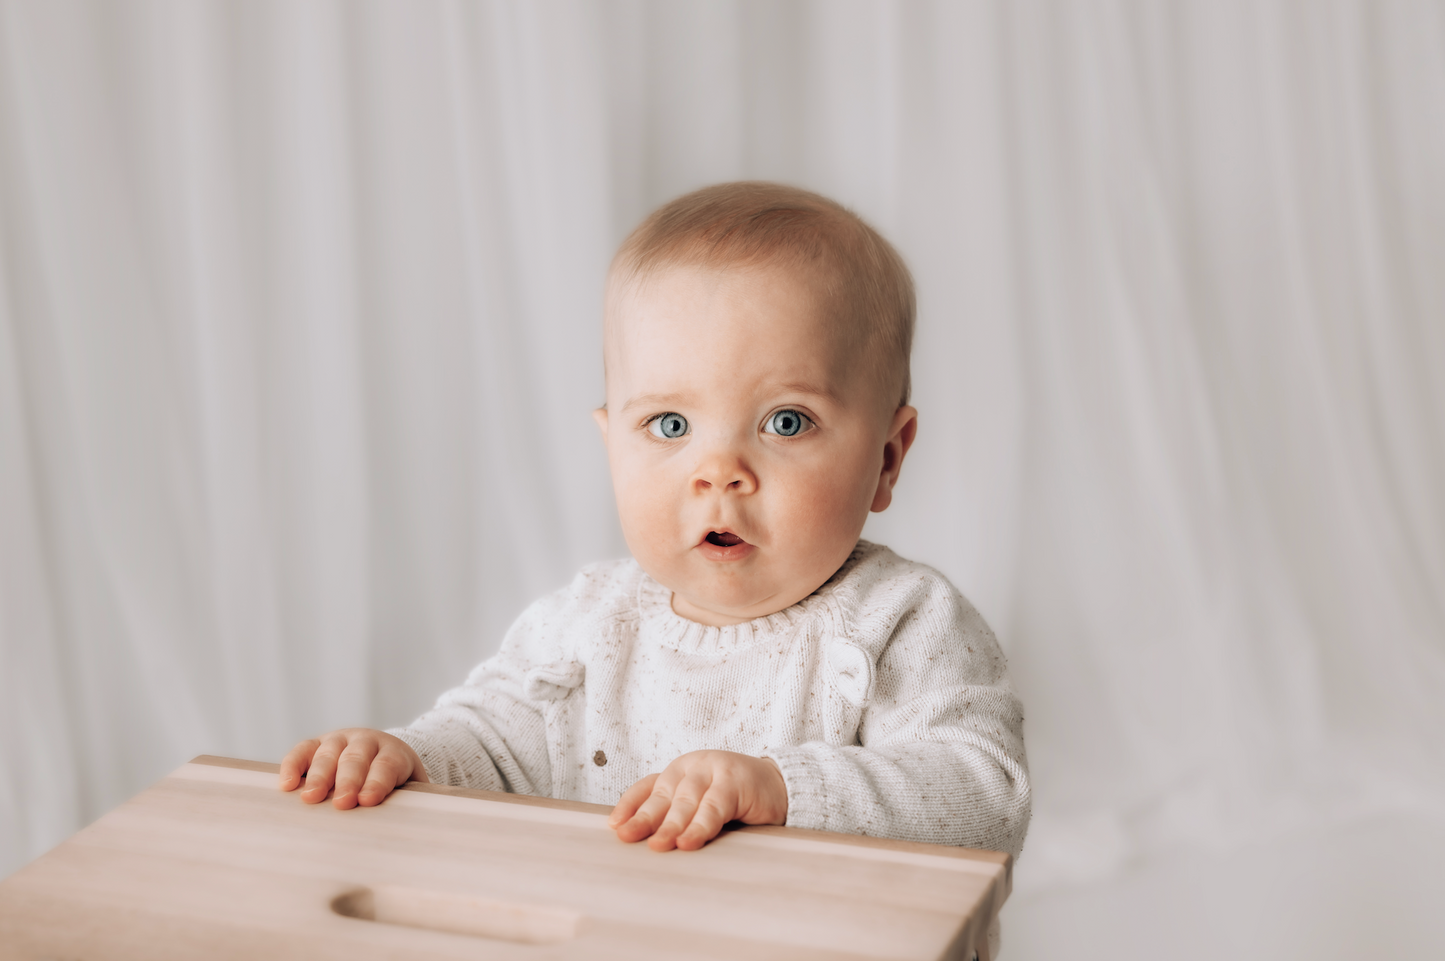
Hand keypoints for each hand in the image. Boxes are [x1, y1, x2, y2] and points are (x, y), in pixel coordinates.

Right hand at [279, 728, 428, 808]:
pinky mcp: (316, 744)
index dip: (378, 781)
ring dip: (319, 775)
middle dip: (348, 780)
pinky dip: (293, 765)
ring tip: (310, 798)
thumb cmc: (396, 783)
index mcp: (393, 752)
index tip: (368, 800)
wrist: (383, 754)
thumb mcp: (409, 790)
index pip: (387, 764)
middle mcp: (366, 741)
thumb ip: (408, 804)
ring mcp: (340, 740)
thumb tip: (405, 832)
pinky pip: (302, 751)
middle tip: (342, 803)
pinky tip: (286, 784)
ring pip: (328, 753)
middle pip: (356, 758)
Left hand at [608, 750, 787, 850]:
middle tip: (628, 837)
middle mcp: (692, 767)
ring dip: (671, 826)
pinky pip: (713, 807)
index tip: (614, 825)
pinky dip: (700, 826)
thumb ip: (678, 815)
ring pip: (686, 801)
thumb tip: (645, 843)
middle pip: (663, 795)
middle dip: (645, 819)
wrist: (780, 788)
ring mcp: (713, 770)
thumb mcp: (701, 806)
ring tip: (659, 846)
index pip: (648, 786)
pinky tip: (689, 841)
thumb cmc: (737, 800)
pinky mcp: (734, 780)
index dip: (630, 804)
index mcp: (680, 772)